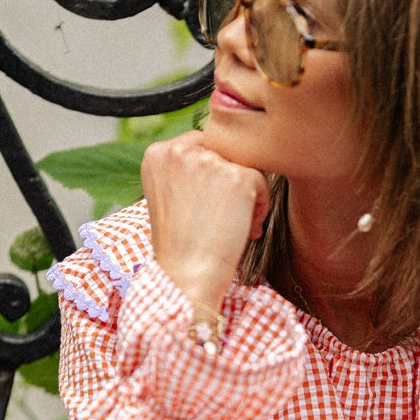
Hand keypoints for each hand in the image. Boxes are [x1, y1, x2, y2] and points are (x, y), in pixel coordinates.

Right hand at [141, 129, 269, 313]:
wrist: (187, 275)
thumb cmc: (182, 244)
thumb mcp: (171, 195)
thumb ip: (188, 168)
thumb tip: (228, 154)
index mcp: (158, 153)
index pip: (201, 144)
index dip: (212, 175)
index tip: (207, 205)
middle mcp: (179, 151)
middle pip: (224, 152)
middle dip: (230, 182)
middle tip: (223, 217)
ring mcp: (208, 162)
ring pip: (244, 165)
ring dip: (247, 194)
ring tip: (236, 224)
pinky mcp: (236, 177)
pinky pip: (261, 180)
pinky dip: (261, 205)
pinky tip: (247, 228)